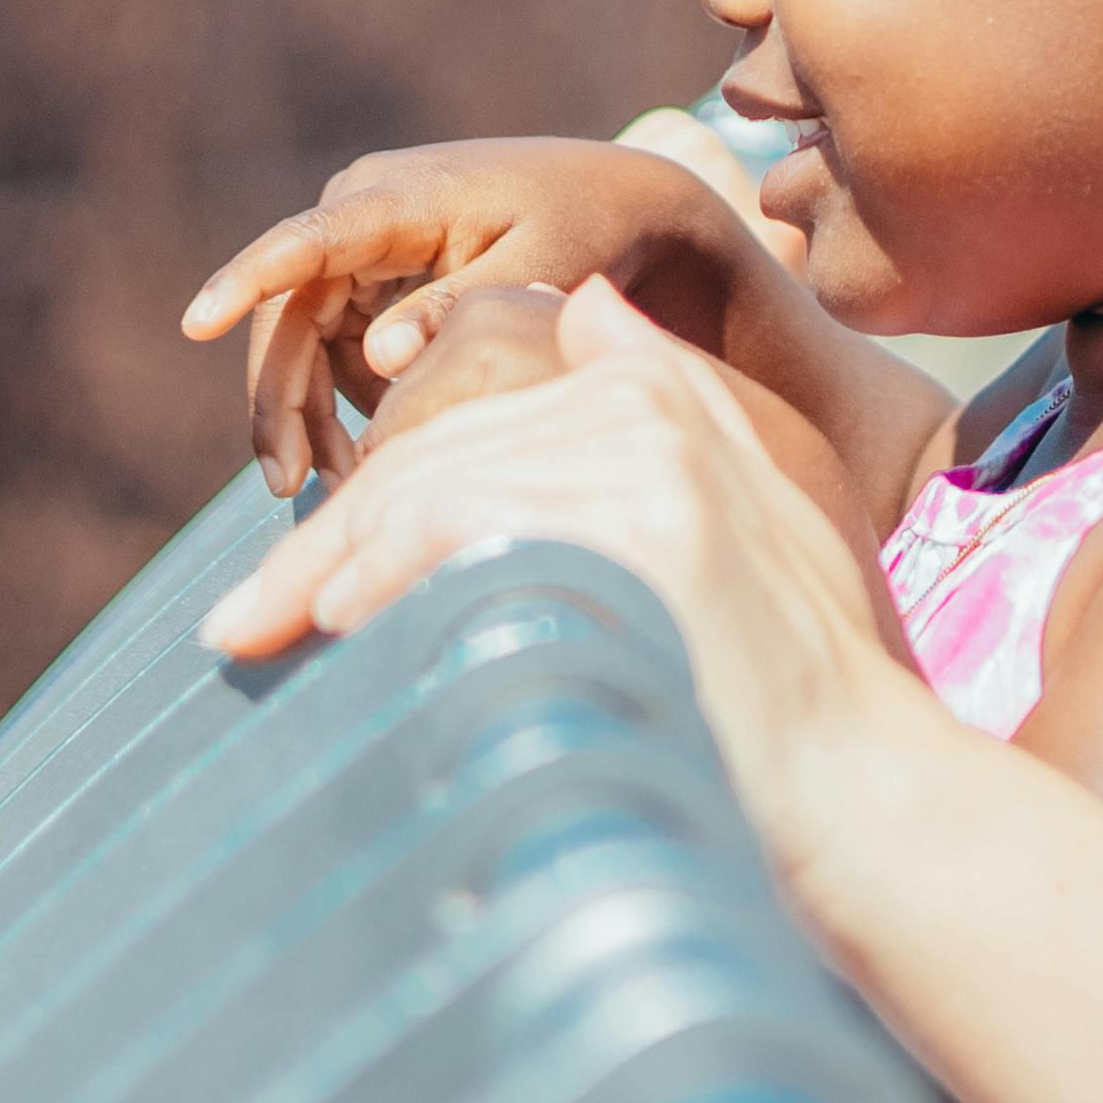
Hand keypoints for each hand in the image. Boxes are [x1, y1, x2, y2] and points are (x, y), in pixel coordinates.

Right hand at [181, 138, 754, 490]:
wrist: (614, 199)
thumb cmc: (583, 229)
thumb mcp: (540, 269)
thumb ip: (460, 310)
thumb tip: (378, 358)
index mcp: (397, 198)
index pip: (307, 243)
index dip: (248, 282)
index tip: (196, 320)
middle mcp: (360, 209)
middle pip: (290, 314)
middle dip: (281, 403)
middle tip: (291, 489)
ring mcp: (359, 242)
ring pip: (302, 339)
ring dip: (309, 415)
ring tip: (338, 488)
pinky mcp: (369, 274)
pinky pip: (333, 344)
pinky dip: (342, 400)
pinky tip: (370, 453)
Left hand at [197, 278, 947, 858]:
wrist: (867, 792)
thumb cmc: (787, 694)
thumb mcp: (742, 526)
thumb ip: (663, 409)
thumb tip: (585, 310)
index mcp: (657, 392)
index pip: (464, 432)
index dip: (366, 506)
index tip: (298, 578)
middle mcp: (649, 401)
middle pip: (433, 460)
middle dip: (320, 545)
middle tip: (236, 625)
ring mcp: (646, 454)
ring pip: (430, 493)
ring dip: (325, 569)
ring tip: (256, 634)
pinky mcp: (638, 519)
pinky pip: (466, 527)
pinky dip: (387, 573)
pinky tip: (340, 622)